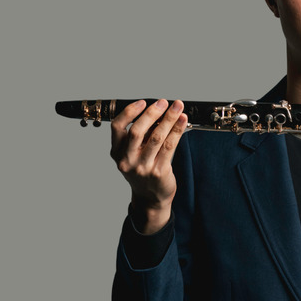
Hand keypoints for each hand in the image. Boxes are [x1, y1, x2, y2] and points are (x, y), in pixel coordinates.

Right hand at [110, 99, 186, 233]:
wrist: (150, 199)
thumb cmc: (143, 172)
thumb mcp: (133, 155)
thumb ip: (140, 136)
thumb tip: (157, 112)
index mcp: (117, 153)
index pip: (117, 127)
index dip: (129, 112)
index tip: (143, 102)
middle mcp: (127, 160)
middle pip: (137, 131)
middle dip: (152, 113)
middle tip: (164, 102)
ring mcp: (143, 167)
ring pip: (156, 137)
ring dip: (169, 119)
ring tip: (177, 107)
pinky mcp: (159, 171)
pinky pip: (169, 146)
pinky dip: (177, 131)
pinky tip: (182, 121)